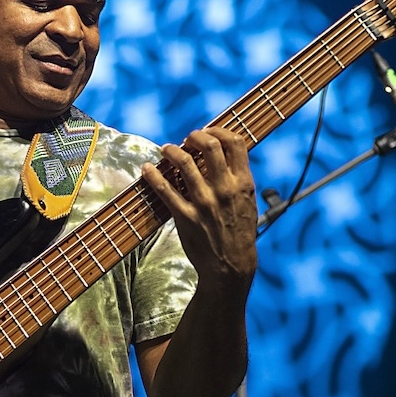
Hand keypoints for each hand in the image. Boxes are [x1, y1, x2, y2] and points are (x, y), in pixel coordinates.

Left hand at [142, 128, 258, 288]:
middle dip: (194, 136)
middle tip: (186, 139)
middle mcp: (225, 189)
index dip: (219, 130)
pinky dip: (153, 175)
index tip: (208, 132)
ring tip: (167, 149)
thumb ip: (238, 178)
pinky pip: (164, 190)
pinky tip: (147, 169)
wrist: (232, 266)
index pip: (235, 142)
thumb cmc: (240, 233)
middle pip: (209, 145)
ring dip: (172, 150)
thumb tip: (224, 155)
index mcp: (243, 183)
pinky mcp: (186, 217)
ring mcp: (204, 202)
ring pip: (184, 162)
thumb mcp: (248, 202)